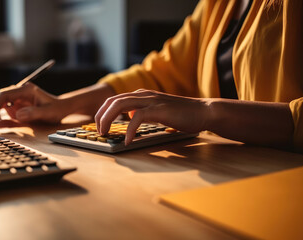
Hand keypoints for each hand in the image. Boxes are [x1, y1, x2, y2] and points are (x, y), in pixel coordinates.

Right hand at [0, 83, 65, 127]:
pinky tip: (4, 125)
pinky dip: (4, 119)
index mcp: (26, 90)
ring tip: (5, 125)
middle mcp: (20, 92)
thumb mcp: (47, 113)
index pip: (4, 95)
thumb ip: (33, 113)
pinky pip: (7, 112)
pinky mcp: (19, 106)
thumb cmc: (57, 109)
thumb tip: (17, 115)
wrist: (63, 108)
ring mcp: (19, 99)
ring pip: (1, 105)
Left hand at [94, 89, 210, 144]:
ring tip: (106, 134)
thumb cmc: (183, 114)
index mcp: (142, 95)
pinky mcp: (159, 110)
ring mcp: (151, 101)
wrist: (204, 111)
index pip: (114, 100)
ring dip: (109, 120)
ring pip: (120, 105)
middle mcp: (144, 95)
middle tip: (99, 131)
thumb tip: (131, 116)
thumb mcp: (158, 111)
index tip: (100, 126)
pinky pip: (137, 117)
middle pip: (113, 101)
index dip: (103, 112)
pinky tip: (127, 141)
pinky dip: (129, 130)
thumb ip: (144, 111)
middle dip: (101, 116)